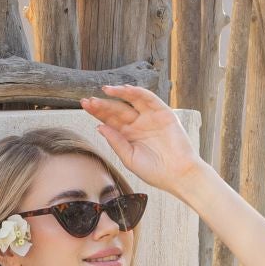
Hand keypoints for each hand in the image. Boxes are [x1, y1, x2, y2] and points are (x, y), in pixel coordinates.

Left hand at [80, 84, 202, 196]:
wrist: (179, 175)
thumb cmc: (155, 172)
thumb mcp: (130, 159)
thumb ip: (116, 142)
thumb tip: (99, 127)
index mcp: (128, 135)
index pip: (109, 120)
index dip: (97, 112)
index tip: (85, 105)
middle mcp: (138, 124)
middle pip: (117, 110)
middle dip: (103, 104)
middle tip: (89, 100)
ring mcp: (150, 118)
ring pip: (131, 101)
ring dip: (119, 94)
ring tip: (106, 90)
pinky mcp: (164, 113)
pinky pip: (149, 99)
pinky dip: (138, 93)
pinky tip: (126, 90)